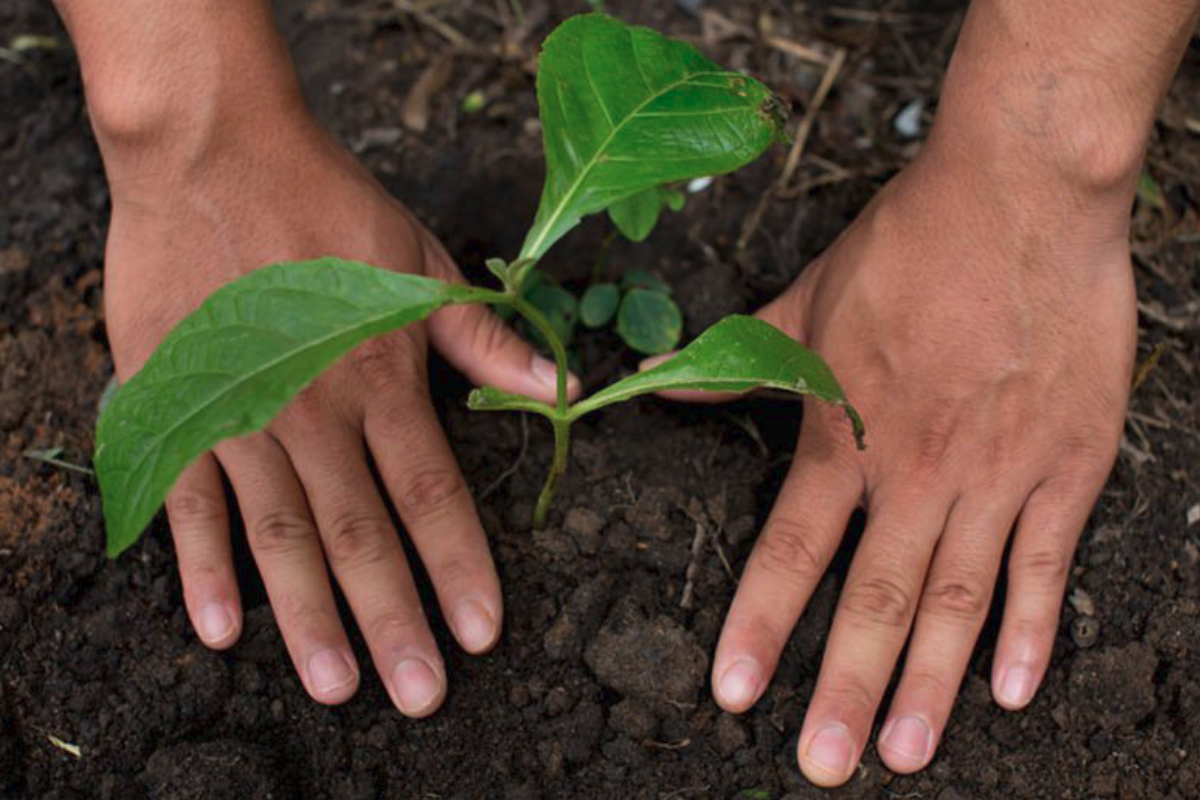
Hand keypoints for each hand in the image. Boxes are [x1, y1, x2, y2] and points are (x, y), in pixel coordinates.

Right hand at [102, 110, 574, 714]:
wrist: (214, 153)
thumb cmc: (328, 204)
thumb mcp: (423, 263)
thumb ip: (483, 339)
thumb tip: (560, 384)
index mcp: (382, 380)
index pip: (432, 495)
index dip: (460, 568)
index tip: (483, 634)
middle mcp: (314, 413)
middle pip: (362, 537)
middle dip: (394, 621)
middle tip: (417, 695)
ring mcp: (240, 415)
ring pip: (282, 536)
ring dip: (309, 617)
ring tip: (337, 685)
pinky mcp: (176, 407)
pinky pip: (189, 500)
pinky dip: (203, 565)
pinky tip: (222, 628)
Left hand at [705, 143, 1135, 781]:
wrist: (1018, 196)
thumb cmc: (908, 244)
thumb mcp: (803, 299)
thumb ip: (732, 359)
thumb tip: (654, 382)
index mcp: (846, 433)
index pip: (791, 551)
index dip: (761, 626)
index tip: (736, 694)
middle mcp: (916, 470)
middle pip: (875, 599)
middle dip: (843, 687)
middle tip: (822, 766)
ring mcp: (996, 474)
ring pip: (957, 599)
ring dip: (930, 685)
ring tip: (902, 752)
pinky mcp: (1066, 464)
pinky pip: (1046, 563)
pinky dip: (1032, 630)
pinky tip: (1014, 690)